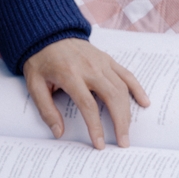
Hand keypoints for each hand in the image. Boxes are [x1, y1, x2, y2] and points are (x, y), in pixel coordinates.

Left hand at [23, 38, 149, 147]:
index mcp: (70, 75)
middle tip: (123, 143)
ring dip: (127, 112)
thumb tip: (59, 132)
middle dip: (120, 122)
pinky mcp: (107, 59)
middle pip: (112, 97)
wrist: (47, 34)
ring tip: (127, 131)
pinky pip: (126, 74)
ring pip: (122, 88)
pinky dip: (137, 89)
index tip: (100, 144)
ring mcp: (101, 62)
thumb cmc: (40, 61)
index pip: (88, 105)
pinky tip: (144, 103)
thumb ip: (46, 110)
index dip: (96, 127)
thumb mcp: (34, 86)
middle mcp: (90, 68)